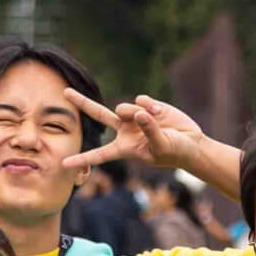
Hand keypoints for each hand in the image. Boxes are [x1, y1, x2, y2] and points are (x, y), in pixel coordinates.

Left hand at [64, 90, 207, 172]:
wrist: (191, 143)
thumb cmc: (175, 152)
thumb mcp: (162, 147)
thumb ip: (150, 130)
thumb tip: (139, 112)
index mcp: (125, 148)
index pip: (100, 154)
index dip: (82, 159)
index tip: (64, 163)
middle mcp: (125, 131)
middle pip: (99, 114)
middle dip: (82, 102)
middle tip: (65, 91)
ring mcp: (134, 116)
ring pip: (124, 107)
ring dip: (137, 112)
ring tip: (154, 121)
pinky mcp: (146, 105)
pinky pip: (140, 99)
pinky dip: (150, 106)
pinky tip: (160, 113)